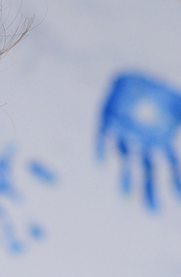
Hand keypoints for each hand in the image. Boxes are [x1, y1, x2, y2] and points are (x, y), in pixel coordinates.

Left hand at [97, 72, 180, 210]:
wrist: (140, 63)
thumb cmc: (165, 89)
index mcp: (164, 140)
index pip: (171, 167)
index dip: (176, 183)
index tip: (178, 201)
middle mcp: (144, 142)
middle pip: (148, 172)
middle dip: (150, 191)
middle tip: (152, 212)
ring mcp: (127, 134)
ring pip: (126, 161)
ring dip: (126, 179)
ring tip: (126, 198)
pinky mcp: (109, 121)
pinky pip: (105, 139)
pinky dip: (105, 150)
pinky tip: (103, 164)